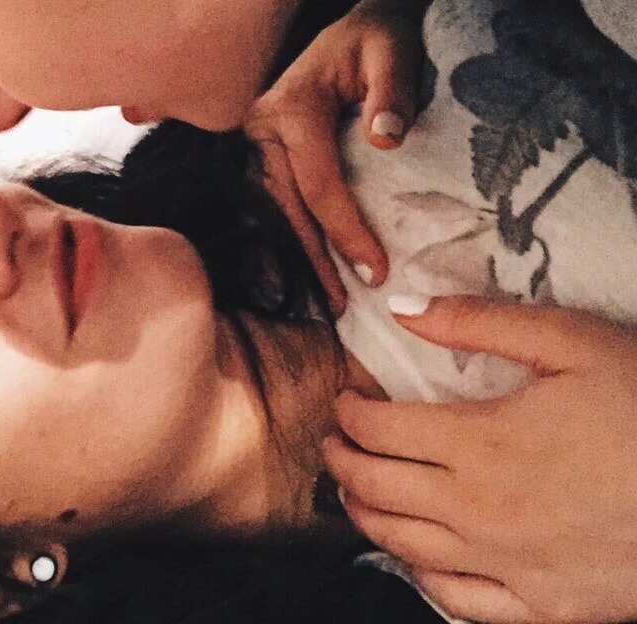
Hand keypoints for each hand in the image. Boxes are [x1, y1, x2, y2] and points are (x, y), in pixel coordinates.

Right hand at [247, 0, 434, 311]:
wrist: (362, 19)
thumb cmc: (382, 34)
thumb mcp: (393, 49)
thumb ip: (392, 91)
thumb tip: (387, 142)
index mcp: (289, 106)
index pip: (317, 184)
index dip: (346, 231)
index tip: (378, 271)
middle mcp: (260, 126)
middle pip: (285, 207)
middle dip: (313, 260)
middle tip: (340, 308)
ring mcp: (256, 141)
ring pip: (273, 211)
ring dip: (296, 257)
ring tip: (323, 301)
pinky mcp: (263, 151)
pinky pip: (271, 203)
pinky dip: (285, 239)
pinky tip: (300, 273)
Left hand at [324, 295, 636, 623]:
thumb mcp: (571, 342)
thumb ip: (478, 322)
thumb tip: (401, 309)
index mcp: (478, 443)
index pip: (379, 429)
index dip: (349, 413)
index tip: (343, 401)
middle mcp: (477, 510)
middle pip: (377, 488)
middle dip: (342, 461)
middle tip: (332, 443)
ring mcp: (507, 565)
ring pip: (402, 545)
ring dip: (363, 516)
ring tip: (350, 493)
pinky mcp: (544, 607)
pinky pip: (459, 601)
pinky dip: (422, 577)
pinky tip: (414, 560)